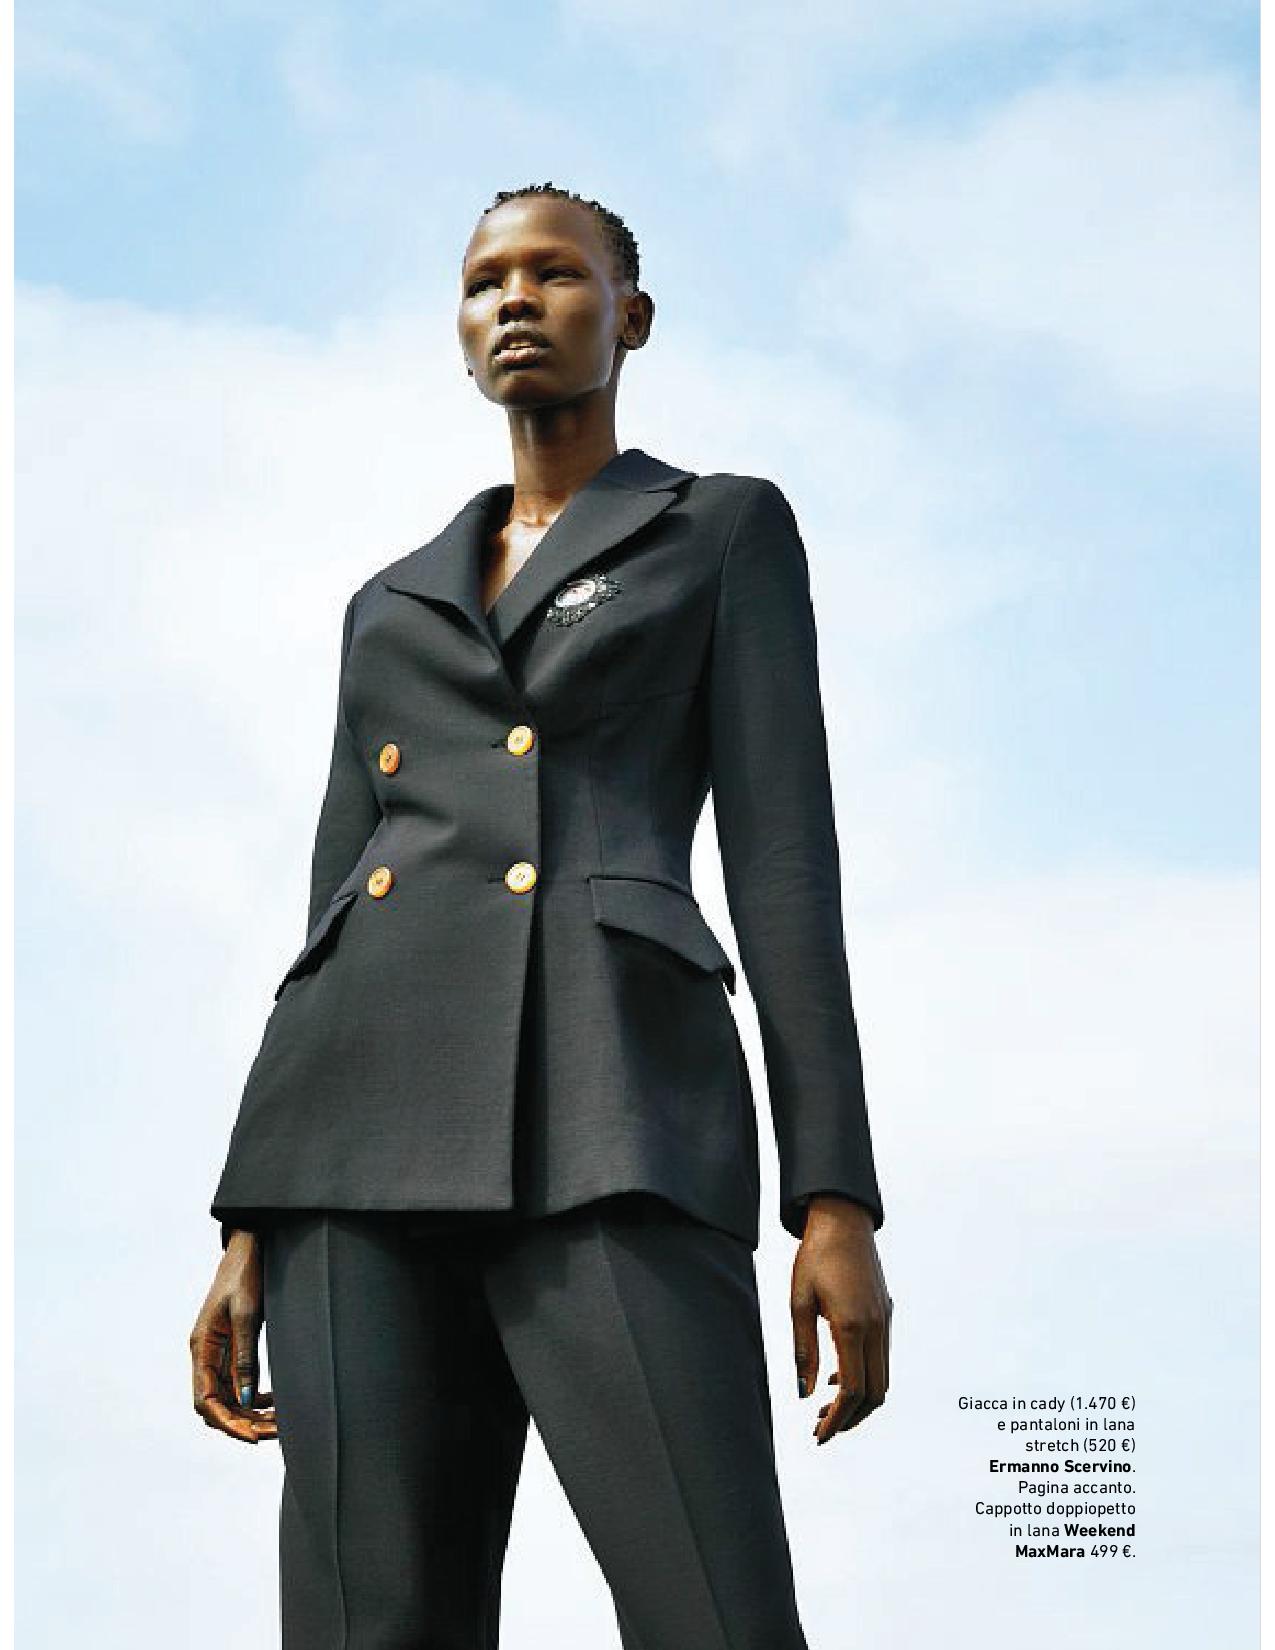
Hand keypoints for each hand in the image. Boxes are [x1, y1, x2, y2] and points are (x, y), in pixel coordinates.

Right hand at [190, 1229, 277, 1444]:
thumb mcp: (248, 1314)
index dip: (226, 1423)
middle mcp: (205, 1354)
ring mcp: (218, 1352)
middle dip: (241, 1423)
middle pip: (216, 1404)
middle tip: (273, 1433)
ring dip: (249, 1413)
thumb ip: (245, 1356)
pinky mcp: (232, 1347)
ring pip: (228, 1396)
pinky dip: (253, 1396)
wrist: (250, 1248)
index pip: (205, 1400)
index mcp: (202, 1347)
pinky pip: (238, 1382)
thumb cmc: (246, 1275)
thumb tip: (247, 1397)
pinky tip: (274, 1401)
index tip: (251, 1437)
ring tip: (279, 1422)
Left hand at [791, 1195, 891, 1443]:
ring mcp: (885, 1320)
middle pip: (874, 1394)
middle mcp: (876, 1327)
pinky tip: (839, 1374)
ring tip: (828, 1407)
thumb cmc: (815, 1257)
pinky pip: (881, 1357)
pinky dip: (865, 1376)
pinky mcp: (886, 1312)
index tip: (819, 1435)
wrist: (842, 1220)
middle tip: (822, 1428)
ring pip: (882, 1378)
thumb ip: (803, 1350)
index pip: (851, 1390)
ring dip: (859, 1400)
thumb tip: (804, 1392)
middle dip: (850, 1418)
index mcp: (852, 1326)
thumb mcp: (798, 1302)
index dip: (836, 1419)